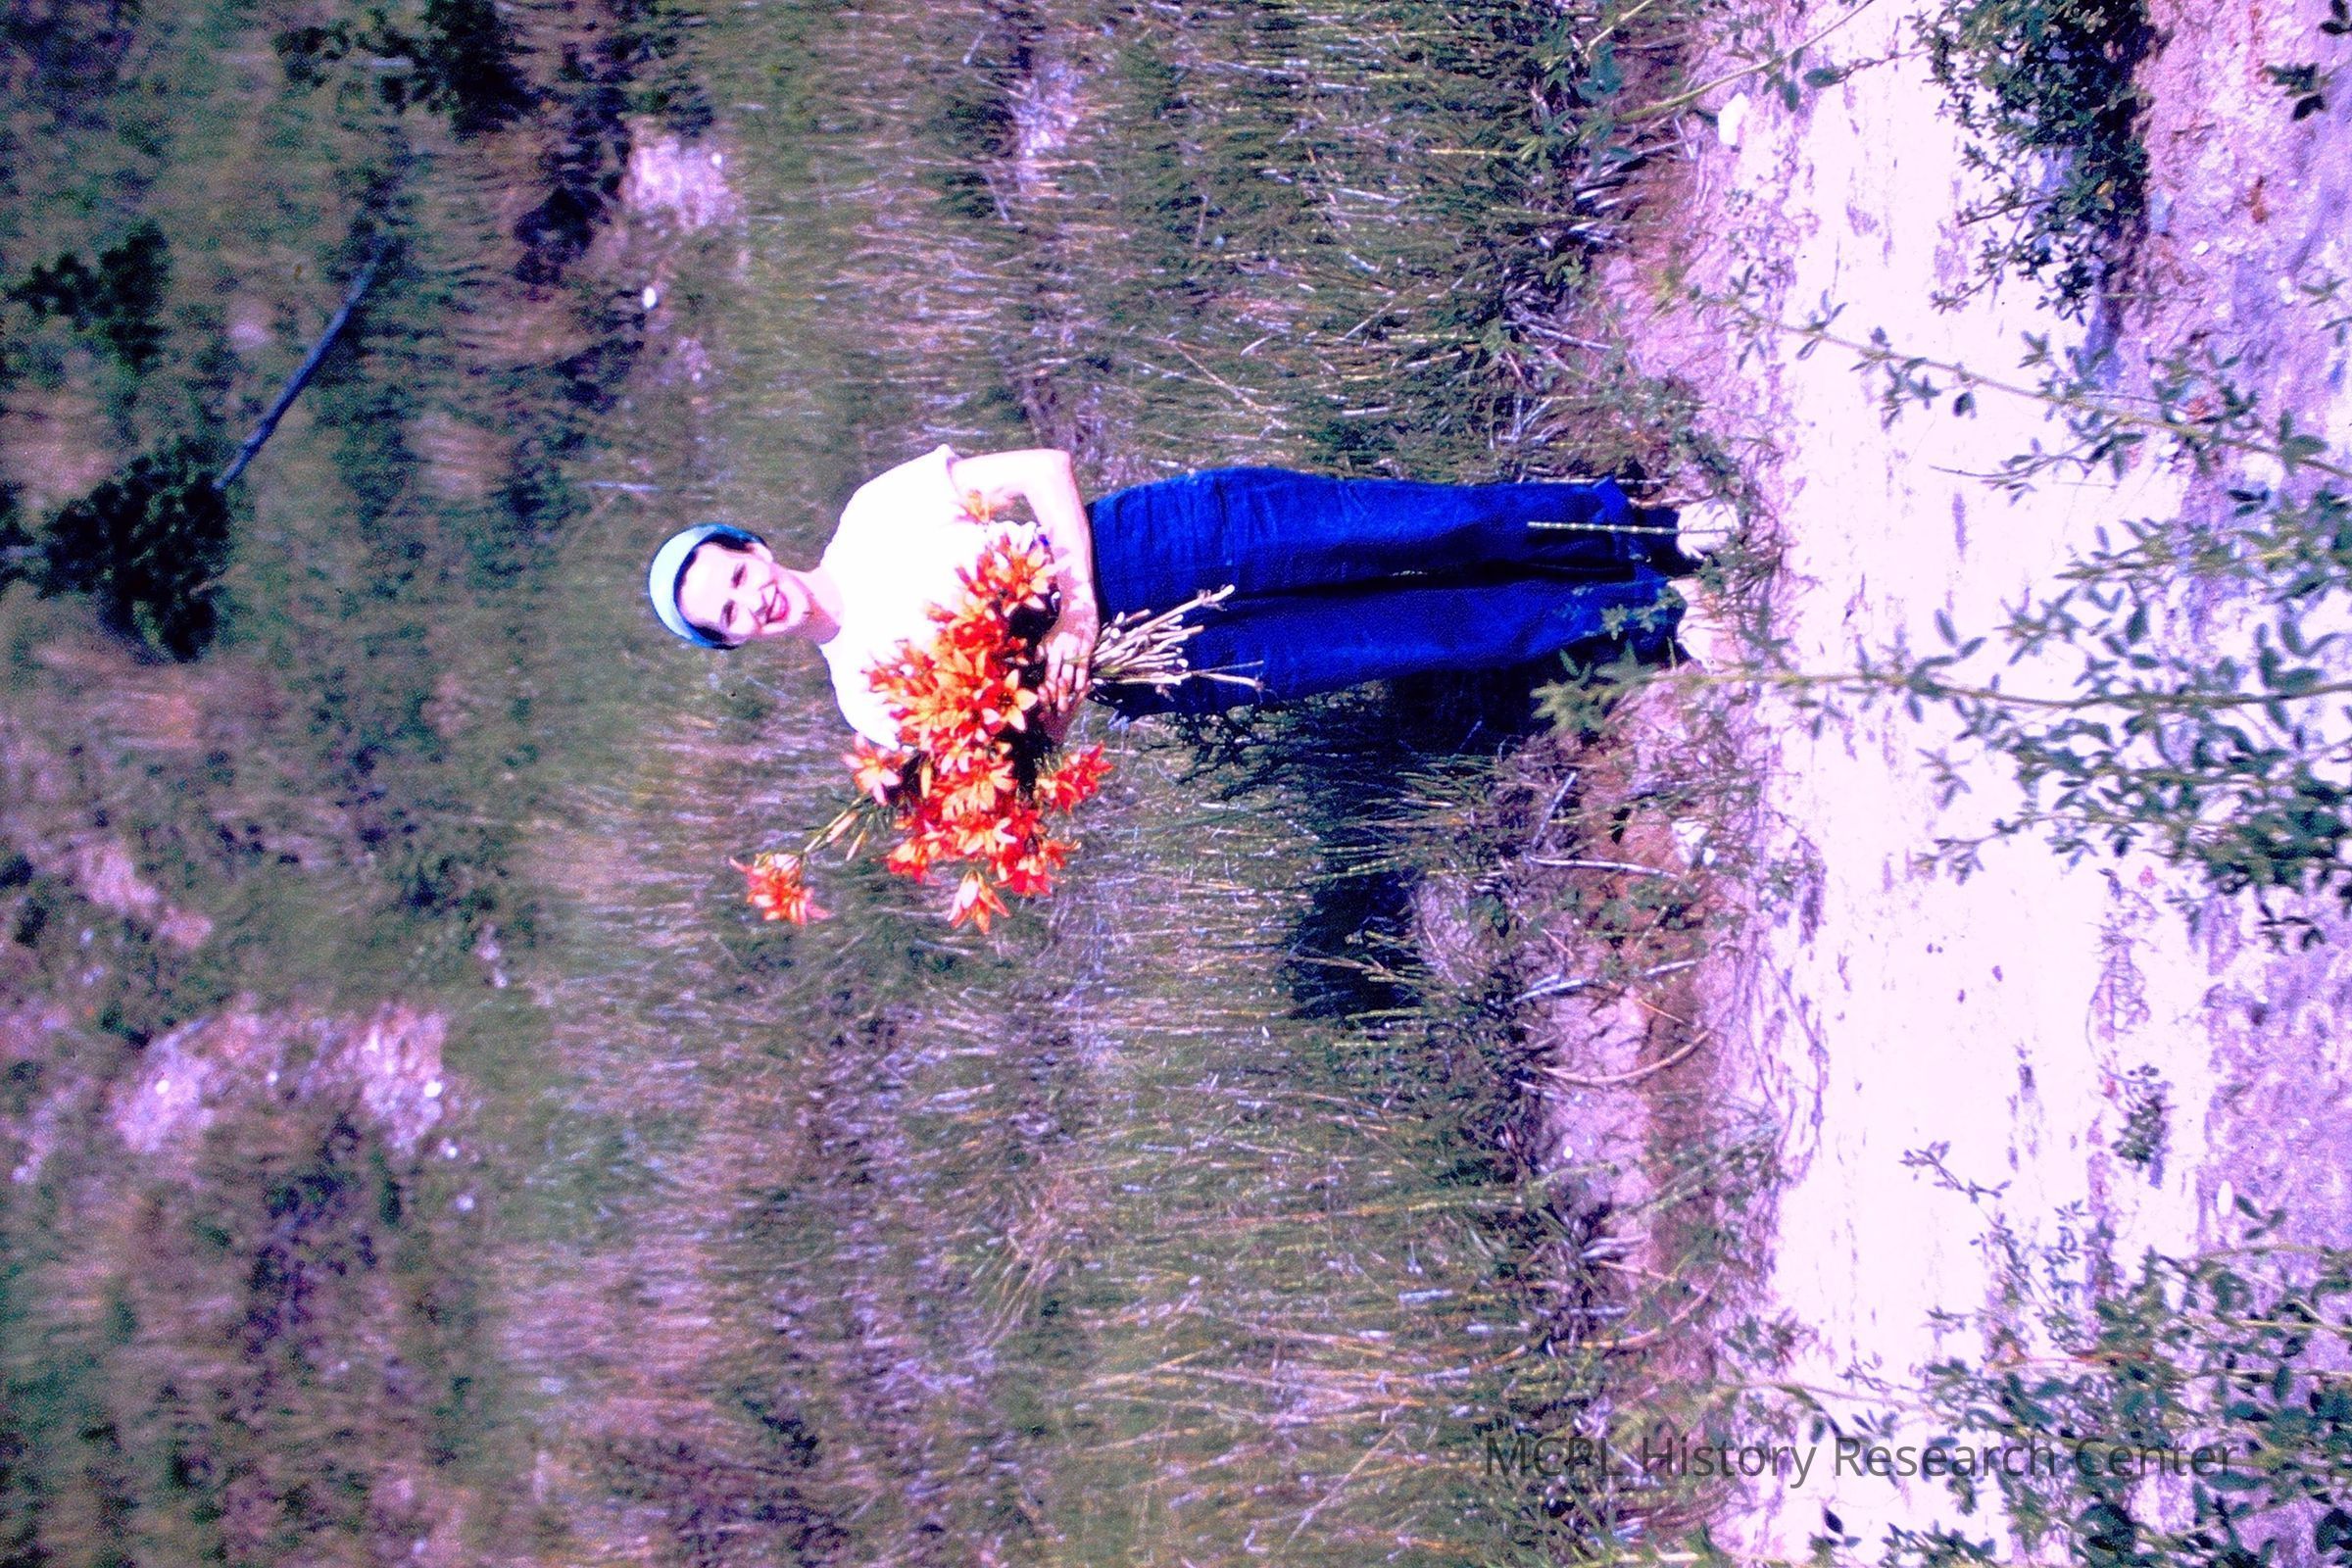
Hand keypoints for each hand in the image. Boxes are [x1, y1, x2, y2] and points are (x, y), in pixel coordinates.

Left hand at [1036, 595, 1098, 735]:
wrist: (1079, 613)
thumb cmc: (1061, 628)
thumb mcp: (1048, 638)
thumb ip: (1040, 651)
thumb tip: (1033, 663)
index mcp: (1052, 649)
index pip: (1049, 672)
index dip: (1048, 687)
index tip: (1045, 700)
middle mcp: (1063, 652)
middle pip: (1060, 677)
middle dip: (1058, 694)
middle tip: (1055, 710)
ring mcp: (1076, 652)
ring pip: (1072, 676)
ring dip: (1069, 692)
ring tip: (1066, 706)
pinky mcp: (1087, 652)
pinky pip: (1084, 669)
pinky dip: (1082, 681)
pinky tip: (1080, 691)